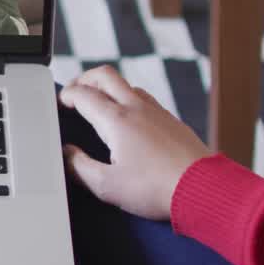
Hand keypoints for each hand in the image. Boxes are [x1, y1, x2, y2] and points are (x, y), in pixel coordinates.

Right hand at [59, 65, 210, 220]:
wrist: (203, 189)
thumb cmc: (155, 188)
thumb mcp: (107, 186)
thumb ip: (79, 167)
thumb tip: (67, 155)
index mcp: (116, 120)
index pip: (83, 95)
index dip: (66, 95)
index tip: (60, 102)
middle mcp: (136, 108)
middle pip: (105, 75)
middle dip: (84, 78)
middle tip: (75, 91)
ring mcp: (157, 112)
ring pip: (127, 85)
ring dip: (108, 88)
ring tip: (100, 104)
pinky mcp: (173, 121)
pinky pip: (145, 99)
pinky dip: (128, 99)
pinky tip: (130, 119)